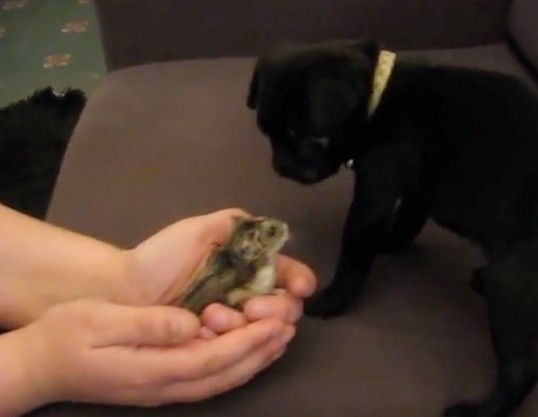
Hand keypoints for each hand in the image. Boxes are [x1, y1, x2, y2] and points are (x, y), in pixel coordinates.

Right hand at [12, 298, 294, 411]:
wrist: (42, 365)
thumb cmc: (69, 335)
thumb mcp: (102, 321)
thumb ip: (150, 325)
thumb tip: (191, 324)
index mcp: (155, 368)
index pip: (215, 358)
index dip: (249, 342)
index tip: (277, 324)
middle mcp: (166, 385)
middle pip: (226, 373)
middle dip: (261, 352)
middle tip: (289, 329)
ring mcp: (165, 389)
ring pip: (221, 380)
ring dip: (254, 360)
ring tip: (278, 339)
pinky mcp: (162, 385)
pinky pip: (209, 378)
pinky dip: (235, 365)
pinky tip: (246, 351)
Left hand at [118, 208, 316, 330]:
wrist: (125, 292)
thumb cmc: (159, 258)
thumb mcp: (197, 232)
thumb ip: (233, 224)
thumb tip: (266, 228)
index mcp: (250, 267)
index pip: (289, 274)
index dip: (300, 280)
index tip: (299, 287)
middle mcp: (250, 294)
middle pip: (287, 307)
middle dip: (274, 309)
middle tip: (247, 308)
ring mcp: (236, 322)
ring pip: (268, 331)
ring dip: (249, 327)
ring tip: (213, 317)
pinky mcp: (220, 345)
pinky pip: (244, 350)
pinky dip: (235, 343)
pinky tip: (210, 332)